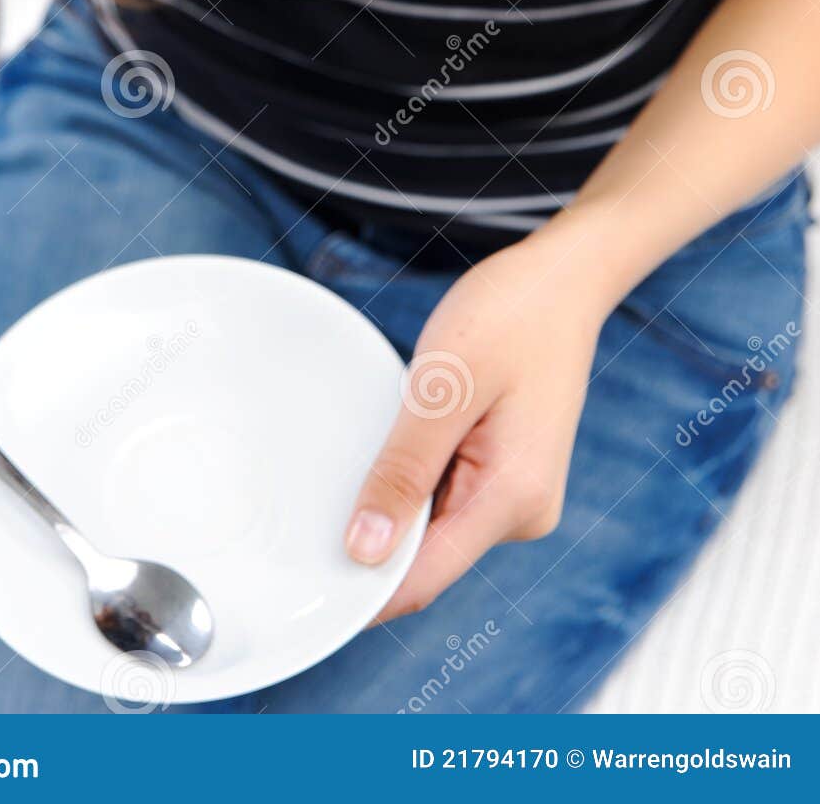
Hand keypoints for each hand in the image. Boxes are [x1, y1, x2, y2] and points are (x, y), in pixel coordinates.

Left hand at [345, 230, 605, 620]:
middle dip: (374, 532)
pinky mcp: (508, 475)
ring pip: (432, 525)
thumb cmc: (509, 317)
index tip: (304, 577)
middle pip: (425, 557)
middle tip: (325, 479)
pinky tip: (409, 429)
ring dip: (397, 494)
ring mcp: (517, 495)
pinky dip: (417, 473)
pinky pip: (447, 495)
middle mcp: (522, 513)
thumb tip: (365, 551)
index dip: (362, 588)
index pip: (423, 579)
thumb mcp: (444, 388)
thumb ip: (405, 472)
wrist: (563, 280)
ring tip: (386, 428)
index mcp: (513, 500)